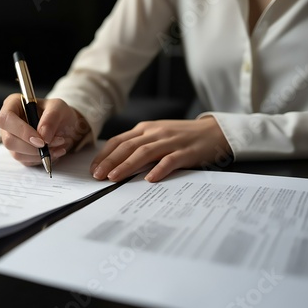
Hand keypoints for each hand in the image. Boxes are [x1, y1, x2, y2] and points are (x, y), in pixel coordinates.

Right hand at [0, 93, 89, 165]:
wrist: (64, 126)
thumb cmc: (57, 113)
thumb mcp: (59, 107)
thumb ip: (51, 118)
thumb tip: (43, 136)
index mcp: (12, 105)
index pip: (6, 119)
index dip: (22, 131)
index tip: (41, 140)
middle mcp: (8, 123)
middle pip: (9, 140)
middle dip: (33, 147)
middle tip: (53, 143)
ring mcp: (11, 139)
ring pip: (17, 154)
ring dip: (40, 154)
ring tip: (57, 146)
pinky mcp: (19, 152)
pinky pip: (26, 161)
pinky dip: (41, 159)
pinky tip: (54, 151)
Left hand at [90, 117, 232, 181]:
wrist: (214, 131)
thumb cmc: (181, 136)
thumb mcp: (157, 134)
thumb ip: (139, 143)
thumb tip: (114, 161)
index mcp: (145, 128)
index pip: (119, 141)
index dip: (104, 155)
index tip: (93, 168)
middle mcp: (155, 132)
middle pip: (127, 147)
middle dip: (110, 161)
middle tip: (97, 176)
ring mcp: (171, 141)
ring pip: (144, 152)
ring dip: (127, 165)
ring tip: (114, 178)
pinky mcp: (186, 151)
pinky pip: (170, 160)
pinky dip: (159, 169)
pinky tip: (149, 179)